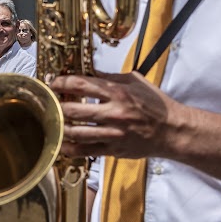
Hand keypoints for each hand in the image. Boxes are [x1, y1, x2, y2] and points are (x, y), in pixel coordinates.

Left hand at [52, 72, 178, 159]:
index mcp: (118, 92)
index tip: (53, 83)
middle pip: (73, 110)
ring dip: (60, 127)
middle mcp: (114, 113)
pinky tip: (62, 144)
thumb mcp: (135, 81)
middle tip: (49, 103)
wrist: (171, 131)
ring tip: (52, 122)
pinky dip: (70, 148)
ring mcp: (113, 133)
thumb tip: (89, 71)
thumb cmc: (155, 104)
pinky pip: (86, 151)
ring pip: (76, 132)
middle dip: (56, 106)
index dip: (62, 83)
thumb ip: (110, 76)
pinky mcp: (113, 150)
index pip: (81, 85)